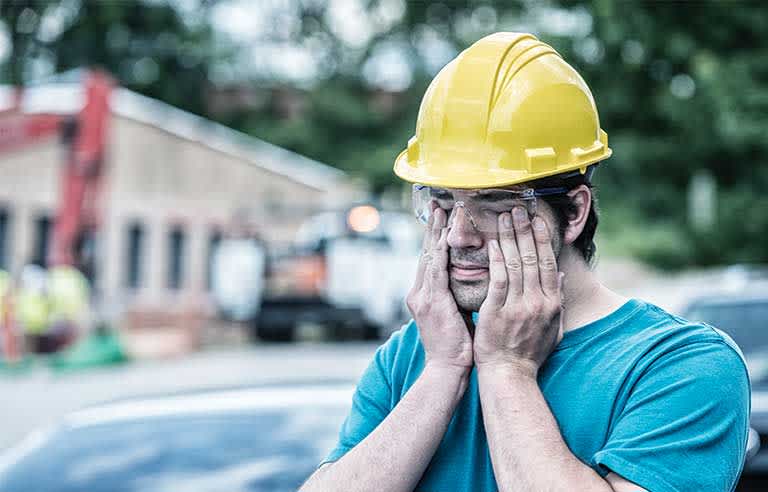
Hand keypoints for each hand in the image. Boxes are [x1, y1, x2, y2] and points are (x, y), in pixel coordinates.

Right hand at [406, 207, 473, 371]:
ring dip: (435, 233)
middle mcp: (419, 293)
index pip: (431, 259)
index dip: (435, 237)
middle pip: (426, 252)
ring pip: (429, 257)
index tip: (441, 218)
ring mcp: (423, 297)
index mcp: (425, 296)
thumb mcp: (458, 315)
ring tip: (440, 212)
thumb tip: (478, 281)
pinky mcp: (432, 303)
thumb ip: (461, 295)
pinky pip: (436, 272)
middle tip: (435, 204)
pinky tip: (444, 237)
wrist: (448, 370)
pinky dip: (439, 253)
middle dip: (431, 228)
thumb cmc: (458, 346)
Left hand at [474, 207, 563, 376]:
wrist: (509, 374)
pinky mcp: (496, 312)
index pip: (550, 263)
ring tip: (504, 218)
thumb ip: (558, 301)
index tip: (538, 220)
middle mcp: (537, 303)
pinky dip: (496, 261)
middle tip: (519, 208)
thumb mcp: (553, 328)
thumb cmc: (530, 353)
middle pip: (533, 258)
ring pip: (515, 264)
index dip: (544, 239)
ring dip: (509, 238)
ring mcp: (517, 307)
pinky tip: (492, 244)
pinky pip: (497, 280)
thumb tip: (563, 276)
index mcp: (552, 304)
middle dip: (525, 230)